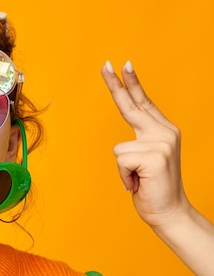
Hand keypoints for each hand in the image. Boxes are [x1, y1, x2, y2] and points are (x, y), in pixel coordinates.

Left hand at [101, 60, 189, 228]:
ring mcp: (161, 143)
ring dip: (123, 170)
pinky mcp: (155, 156)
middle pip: (132, 105)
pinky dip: (124, 177)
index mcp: (162, 131)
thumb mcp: (144, 162)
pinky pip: (121, 161)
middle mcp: (165, 132)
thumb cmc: (152, 188)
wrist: (169, 212)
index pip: (143, 103)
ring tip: (139, 179)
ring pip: (119, 149)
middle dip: (117, 85)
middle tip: (106, 64)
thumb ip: (138, 144)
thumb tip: (124, 145)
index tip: (122, 64)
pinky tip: (139, 183)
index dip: (131, 84)